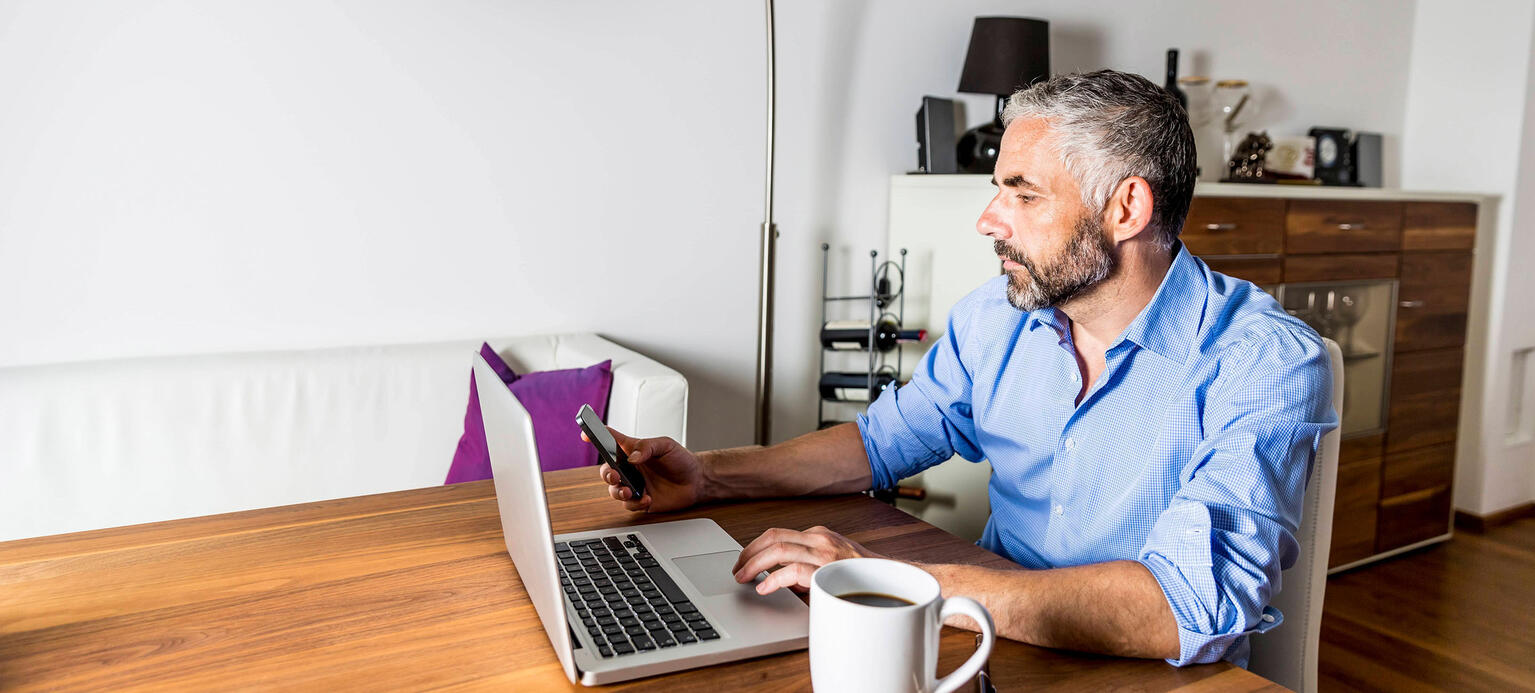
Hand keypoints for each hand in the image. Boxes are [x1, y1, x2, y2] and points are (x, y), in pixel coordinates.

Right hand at [586, 427, 705, 512]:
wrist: (697, 481)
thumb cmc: (681, 460)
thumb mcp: (666, 446)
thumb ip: (647, 447)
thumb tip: (632, 458)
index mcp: (632, 451)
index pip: (610, 440)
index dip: (595, 435)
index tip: (585, 433)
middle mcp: (630, 468)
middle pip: (606, 471)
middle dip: (607, 474)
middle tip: (616, 476)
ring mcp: (634, 485)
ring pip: (614, 490)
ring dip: (618, 491)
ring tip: (629, 491)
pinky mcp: (641, 501)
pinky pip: (628, 505)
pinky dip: (635, 503)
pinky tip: (647, 499)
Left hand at [731, 526, 884, 594]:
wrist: (892, 582)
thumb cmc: (861, 577)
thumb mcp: (829, 565)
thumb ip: (804, 568)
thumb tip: (776, 579)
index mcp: (818, 535)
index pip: (777, 534)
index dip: (755, 547)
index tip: (744, 560)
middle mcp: (819, 538)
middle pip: (772, 537)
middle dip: (748, 553)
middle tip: (737, 569)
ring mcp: (824, 553)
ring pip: (777, 549)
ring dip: (754, 563)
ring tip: (743, 577)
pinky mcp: (827, 570)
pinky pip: (793, 570)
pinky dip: (773, 578)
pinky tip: (764, 587)